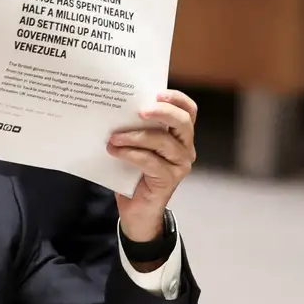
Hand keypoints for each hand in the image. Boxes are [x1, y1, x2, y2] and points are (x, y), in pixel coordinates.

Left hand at [108, 90, 197, 241]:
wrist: (136, 210)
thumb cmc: (134, 173)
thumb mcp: (136, 146)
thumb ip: (135, 128)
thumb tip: (116, 108)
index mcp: (180, 136)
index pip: (189, 111)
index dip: (177, 99)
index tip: (157, 93)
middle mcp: (185, 149)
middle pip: (183, 122)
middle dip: (161, 113)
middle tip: (139, 111)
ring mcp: (180, 165)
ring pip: (163, 142)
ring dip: (135, 136)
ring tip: (114, 137)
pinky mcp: (169, 180)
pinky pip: (150, 161)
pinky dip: (130, 154)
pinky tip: (114, 151)